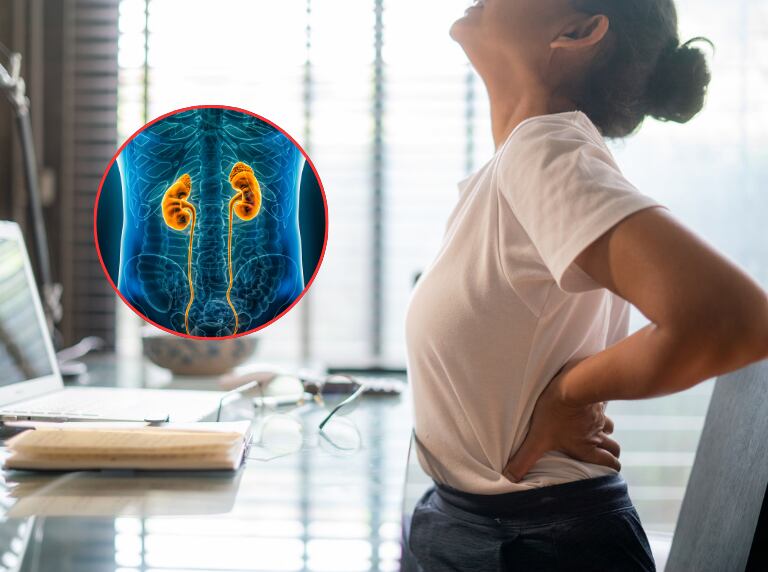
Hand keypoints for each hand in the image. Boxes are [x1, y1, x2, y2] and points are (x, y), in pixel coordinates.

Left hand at [502, 360, 620, 482]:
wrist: (574, 383)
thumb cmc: (556, 412)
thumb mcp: (537, 438)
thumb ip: (524, 459)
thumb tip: (509, 478)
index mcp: (586, 448)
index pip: (609, 464)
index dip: (610, 469)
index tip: (607, 470)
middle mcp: (597, 434)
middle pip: (614, 448)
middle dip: (610, 451)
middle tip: (602, 451)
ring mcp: (600, 416)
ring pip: (609, 427)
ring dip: (603, 430)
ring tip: (592, 429)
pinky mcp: (597, 399)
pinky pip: (602, 407)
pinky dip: (598, 410)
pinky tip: (588, 405)